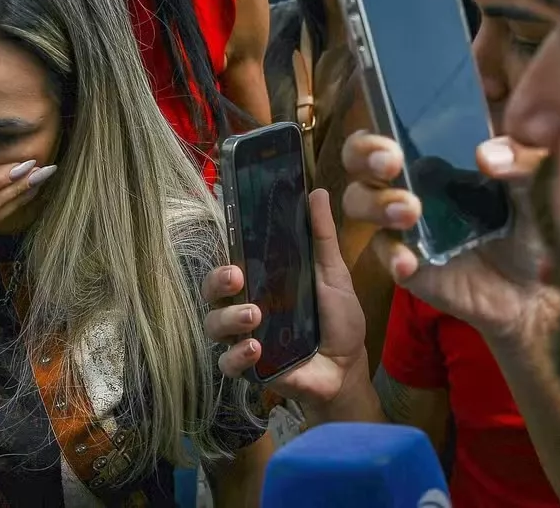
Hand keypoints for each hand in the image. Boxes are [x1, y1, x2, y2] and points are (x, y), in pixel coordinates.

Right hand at [203, 190, 366, 405]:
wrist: (348, 368)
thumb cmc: (338, 320)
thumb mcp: (333, 274)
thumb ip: (322, 236)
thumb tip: (316, 192)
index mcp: (261, 282)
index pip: (229, 265)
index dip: (223, 258)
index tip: (234, 256)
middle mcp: (244, 306)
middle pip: (211, 292)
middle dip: (216, 282)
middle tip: (237, 277)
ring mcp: (243, 337)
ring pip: (213, 325)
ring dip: (228, 318)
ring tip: (254, 316)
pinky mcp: (250, 368)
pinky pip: (226, 363)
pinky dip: (236, 356)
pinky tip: (255, 349)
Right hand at [341, 131, 559, 345]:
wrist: (533, 291)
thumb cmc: (529, 228)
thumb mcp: (536, 187)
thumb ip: (522, 162)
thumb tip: (486, 156)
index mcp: (432, 159)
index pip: (387, 132)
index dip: (377, 130)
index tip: (395, 144)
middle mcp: (407, 186)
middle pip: (359, 162)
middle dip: (365, 157)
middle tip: (392, 164)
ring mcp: (400, 225)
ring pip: (358, 203)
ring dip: (375, 203)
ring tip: (409, 212)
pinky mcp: (403, 262)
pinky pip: (383, 253)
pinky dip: (392, 255)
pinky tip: (408, 262)